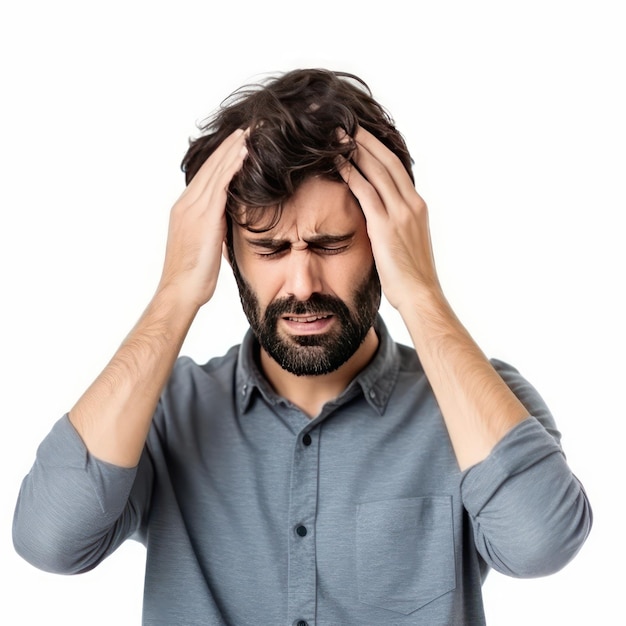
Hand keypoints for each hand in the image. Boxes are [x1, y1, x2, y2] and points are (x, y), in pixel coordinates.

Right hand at [158, 128, 247, 307]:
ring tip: (249, 133)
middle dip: (228, 146)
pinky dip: (233, 166)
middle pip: (210, 167)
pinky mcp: (204, 217)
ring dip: (233, 149)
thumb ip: (214, 229)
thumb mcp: (205, 246)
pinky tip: (245, 153)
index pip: (206, 176)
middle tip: (246, 128)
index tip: (237, 143)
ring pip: (216, 171)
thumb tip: (228, 223)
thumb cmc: (193, 277)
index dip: (222, 158)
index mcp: (185, 210)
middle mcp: (186, 204)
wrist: (180, 291)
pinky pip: (220, 185)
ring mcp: (193, 209)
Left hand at [338, 126, 440, 311]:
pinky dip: (350, 173)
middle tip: (347, 123)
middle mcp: (412, 204)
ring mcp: (400, 213)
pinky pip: (365, 191)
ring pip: (376, 170)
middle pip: (387, 161)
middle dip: (366, 140)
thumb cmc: (410, 276)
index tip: (363, 136)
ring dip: (355, 149)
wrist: (421, 295)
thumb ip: (395, 223)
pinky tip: (337, 161)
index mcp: (417, 206)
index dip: (379, 149)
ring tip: (337, 134)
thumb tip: (378, 217)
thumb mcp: (406, 242)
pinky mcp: (386, 225)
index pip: (397, 168)